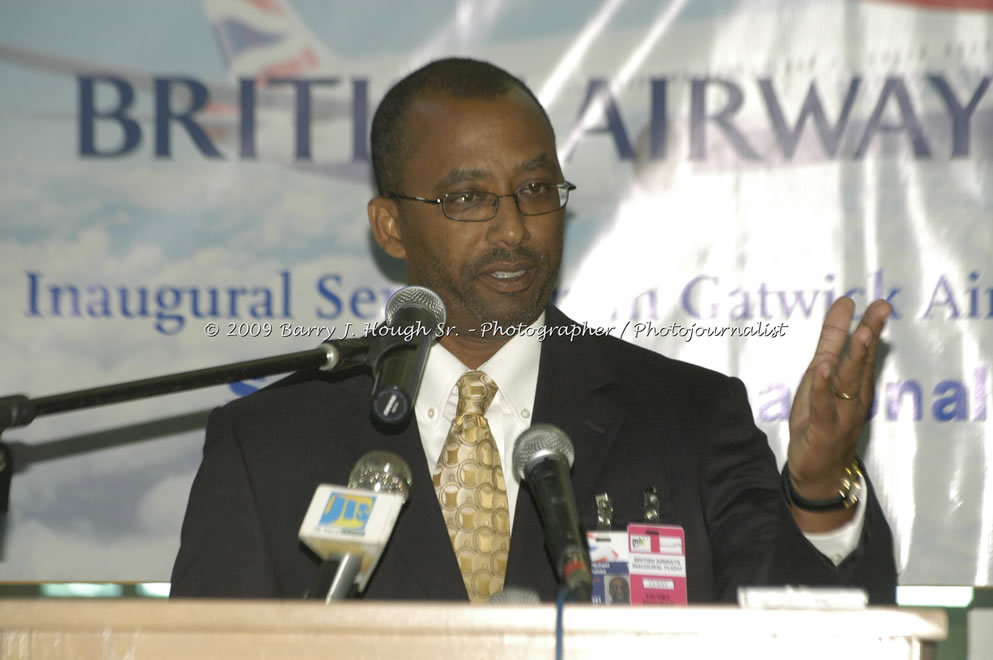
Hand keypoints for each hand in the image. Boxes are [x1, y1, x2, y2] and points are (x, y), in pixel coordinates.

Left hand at [787, 297, 890, 529]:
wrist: (819, 472)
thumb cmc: (820, 421)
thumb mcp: (821, 379)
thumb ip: (830, 346)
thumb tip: (841, 313)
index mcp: (853, 384)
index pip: (863, 351)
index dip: (868, 326)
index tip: (878, 302)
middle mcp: (853, 396)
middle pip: (862, 362)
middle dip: (870, 334)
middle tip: (881, 309)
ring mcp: (841, 413)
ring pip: (848, 381)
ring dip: (855, 357)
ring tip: (862, 333)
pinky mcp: (823, 428)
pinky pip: (824, 406)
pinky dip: (822, 388)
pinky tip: (821, 371)